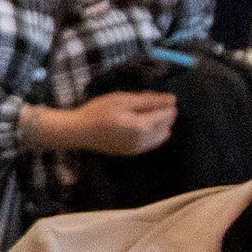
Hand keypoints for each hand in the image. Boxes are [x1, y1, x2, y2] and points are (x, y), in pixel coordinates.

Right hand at [39, 91, 178, 157]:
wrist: (78, 132)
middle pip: (167, 126)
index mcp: (142, 127)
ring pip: (161, 136)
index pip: (168, 115)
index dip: (164, 104)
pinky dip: (150, 133)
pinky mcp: (132, 153)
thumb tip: (172, 100)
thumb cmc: (97, 112)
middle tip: (143, 105)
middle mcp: (144, 141)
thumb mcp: (122, 100)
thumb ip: (149, 101)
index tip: (150, 98)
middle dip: (162, 115)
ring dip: (157, 125)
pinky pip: (151, 143)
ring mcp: (138, 149)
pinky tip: (136, 125)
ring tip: (140, 115)